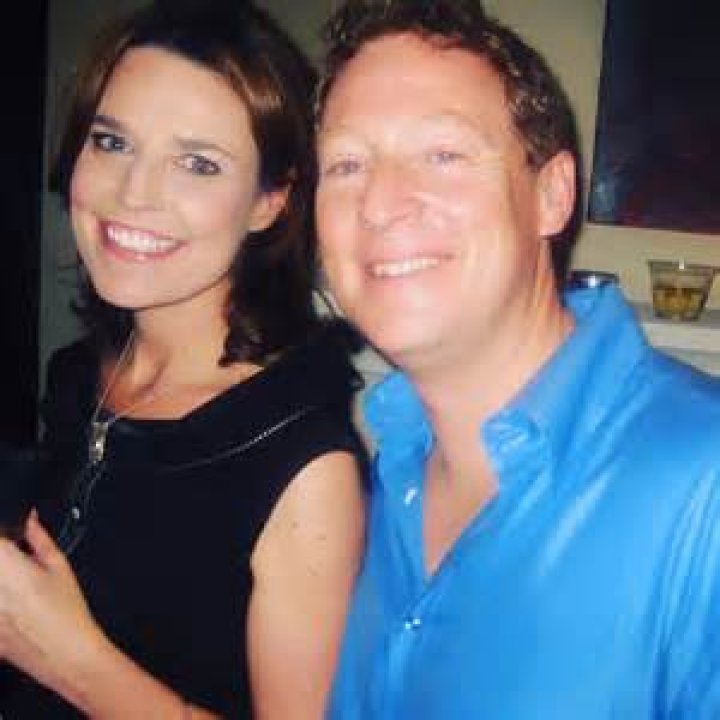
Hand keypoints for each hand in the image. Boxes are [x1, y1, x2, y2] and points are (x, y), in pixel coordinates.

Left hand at [0, 511, 105, 697]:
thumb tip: (30, 520)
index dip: (4, 539)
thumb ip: (39, 538)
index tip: (10, 542)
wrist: (65, 655)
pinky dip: (2, 605)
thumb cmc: (68, 614)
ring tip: (18, 591)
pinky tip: (13, 610)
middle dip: (4, 562)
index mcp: (6, 565)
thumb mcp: (60, 567)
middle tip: (17, 569)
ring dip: (3, 585)